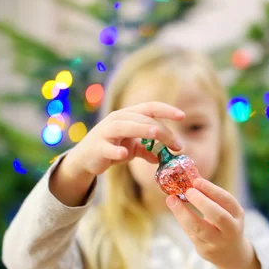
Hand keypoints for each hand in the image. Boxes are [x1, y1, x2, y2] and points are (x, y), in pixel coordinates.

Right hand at [63, 102, 185, 178]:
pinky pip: (107, 148)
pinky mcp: (97, 148)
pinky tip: (124, 154)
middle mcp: (117, 119)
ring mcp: (105, 132)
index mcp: (128, 116)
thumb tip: (164, 157)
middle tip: (178, 145)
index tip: (183, 116)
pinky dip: (116, 150)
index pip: (150, 108)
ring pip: (125, 127)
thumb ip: (148, 150)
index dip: (166, 110)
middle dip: (163, 131)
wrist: (85, 160)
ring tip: (156, 133)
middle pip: (143, 119)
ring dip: (141, 129)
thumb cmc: (111, 148)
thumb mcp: (132, 149)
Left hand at [166, 178, 252, 268]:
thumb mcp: (225, 210)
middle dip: (201, 202)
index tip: (196, 181)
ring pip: (199, 229)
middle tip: (188, 191)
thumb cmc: (224, 224)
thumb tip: (191, 177)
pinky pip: (191, 234)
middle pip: (218, 216)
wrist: (231, 253)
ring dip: (183, 213)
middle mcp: (231, 230)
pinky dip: (181, 220)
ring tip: (171, 199)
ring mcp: (218, 243)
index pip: (227, 200)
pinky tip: (175, 209)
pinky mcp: (205, 251)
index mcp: (237, 215)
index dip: (211, 190)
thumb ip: (211, 197)